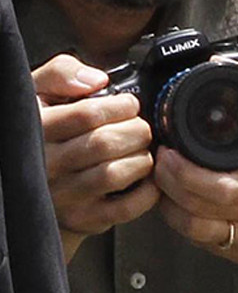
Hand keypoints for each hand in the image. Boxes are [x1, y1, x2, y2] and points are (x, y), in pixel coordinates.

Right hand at [33, 54, 158, 261]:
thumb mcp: (40, 93)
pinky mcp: (85, 219)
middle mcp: (46, 165)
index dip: (120, 106)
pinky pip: (126, 207)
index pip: (86, 114)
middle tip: (140, 128)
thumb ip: (62, 73)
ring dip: (141, 158)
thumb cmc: (45, 133)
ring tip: (140, 150)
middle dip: (136, 130)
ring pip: (115, 173)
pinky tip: (146, 177)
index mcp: (36, 129)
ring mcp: (64, 196)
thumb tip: (97, 80)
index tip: (129, 105)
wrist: (34, 186)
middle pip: (104, 143)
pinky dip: (148, 190)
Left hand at [155, 59, 237, 267]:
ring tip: (165, 185)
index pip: (222, 188)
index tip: (168, 155)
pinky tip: (184, 205)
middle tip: (159, 165)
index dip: (185, 175)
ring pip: (198, 231)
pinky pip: (207, 244)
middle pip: (202, 210)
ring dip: (173, 208)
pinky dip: (188, 224)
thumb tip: (227, 65)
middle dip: (170, 186)